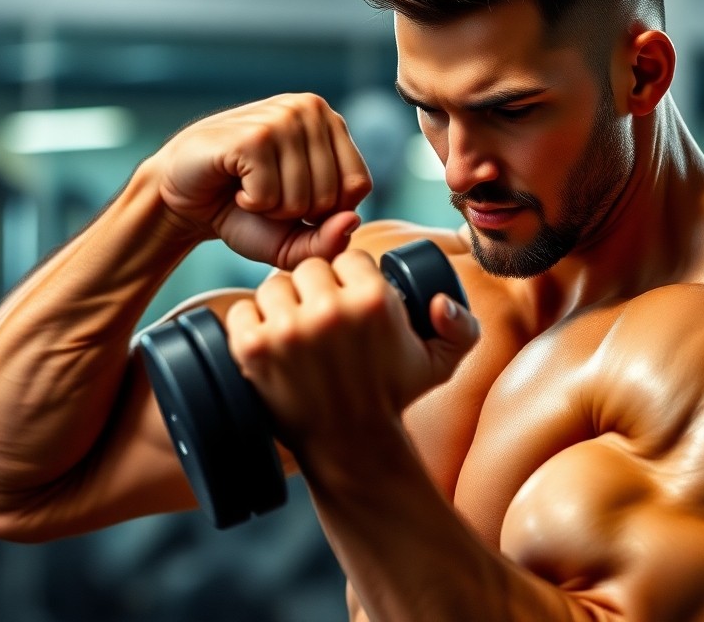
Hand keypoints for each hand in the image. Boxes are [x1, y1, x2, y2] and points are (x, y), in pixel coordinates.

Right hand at [154, 93, 372, 267]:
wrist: (184, 197)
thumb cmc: (243, 212)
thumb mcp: (294, 238)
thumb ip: (328, 241)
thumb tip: (351, 221)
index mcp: (330, 123)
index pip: (358, 185)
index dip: (326, 211)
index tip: (294, 199)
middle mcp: (311, 109)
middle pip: (332, 195)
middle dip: (296, 213)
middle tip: (266, 194)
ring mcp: (281, 117)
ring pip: (302, 197)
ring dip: (271, 209)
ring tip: (250, 188)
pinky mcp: (253, 135)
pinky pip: (270, 194)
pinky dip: (251, 203)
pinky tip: (236, 184)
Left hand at [223, 250, 479, 455]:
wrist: (350, 446)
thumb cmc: (392, 397)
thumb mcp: (441, 364)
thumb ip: (462, 327)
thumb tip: (441, 301)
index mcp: (373, 301)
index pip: (347, 258)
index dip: (348, 278)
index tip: (348, 301)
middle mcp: (330, 310)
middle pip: (308, 269)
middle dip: (314, 290)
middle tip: (320, 320)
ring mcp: (289, 329)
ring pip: (273, 286)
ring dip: (280, 305)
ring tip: (294, 332)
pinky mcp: (255, 348)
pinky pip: (241, 311)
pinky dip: (249, 324)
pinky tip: (266, 341)